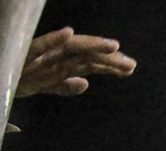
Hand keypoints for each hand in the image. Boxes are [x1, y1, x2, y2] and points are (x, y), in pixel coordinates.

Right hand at [17, 27, 136, 97]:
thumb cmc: (18, 78)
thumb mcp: (44, 86)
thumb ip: (63, 86)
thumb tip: (85, 84)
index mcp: (60, 65)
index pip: (89, 63)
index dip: (109, 65)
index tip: (130, 68)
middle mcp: (54, 57)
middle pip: (85, 56)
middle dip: (108, 59)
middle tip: (130, 64)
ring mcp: (40, 56)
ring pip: (70, 49)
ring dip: (91, 45)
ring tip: (113, 45)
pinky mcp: (24, 54)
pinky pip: (38, 46)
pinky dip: (52, 39)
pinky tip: (68, 33)